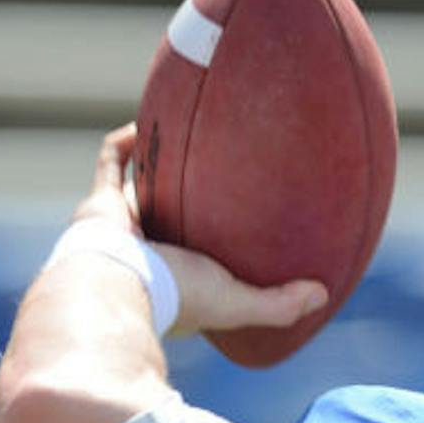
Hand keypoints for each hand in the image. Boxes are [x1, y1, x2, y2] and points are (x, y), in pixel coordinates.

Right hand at [72, 125, 327, 335]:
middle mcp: (148, 250)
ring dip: (159, 164)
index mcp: (176, 277)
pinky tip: (151, 118)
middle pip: (172, 217)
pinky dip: (127, 141)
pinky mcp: (101, 201)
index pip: (201, 261)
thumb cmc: (178, 296)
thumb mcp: (238, 303)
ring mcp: (123, 225)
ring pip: (142, 187)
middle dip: (190, 196)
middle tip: (221, 171)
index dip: (219, 246)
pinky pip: (111, 161)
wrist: (118, 283)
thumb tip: (322, 296)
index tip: (247, 225)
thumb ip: (280, 304)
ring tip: (187, 137)